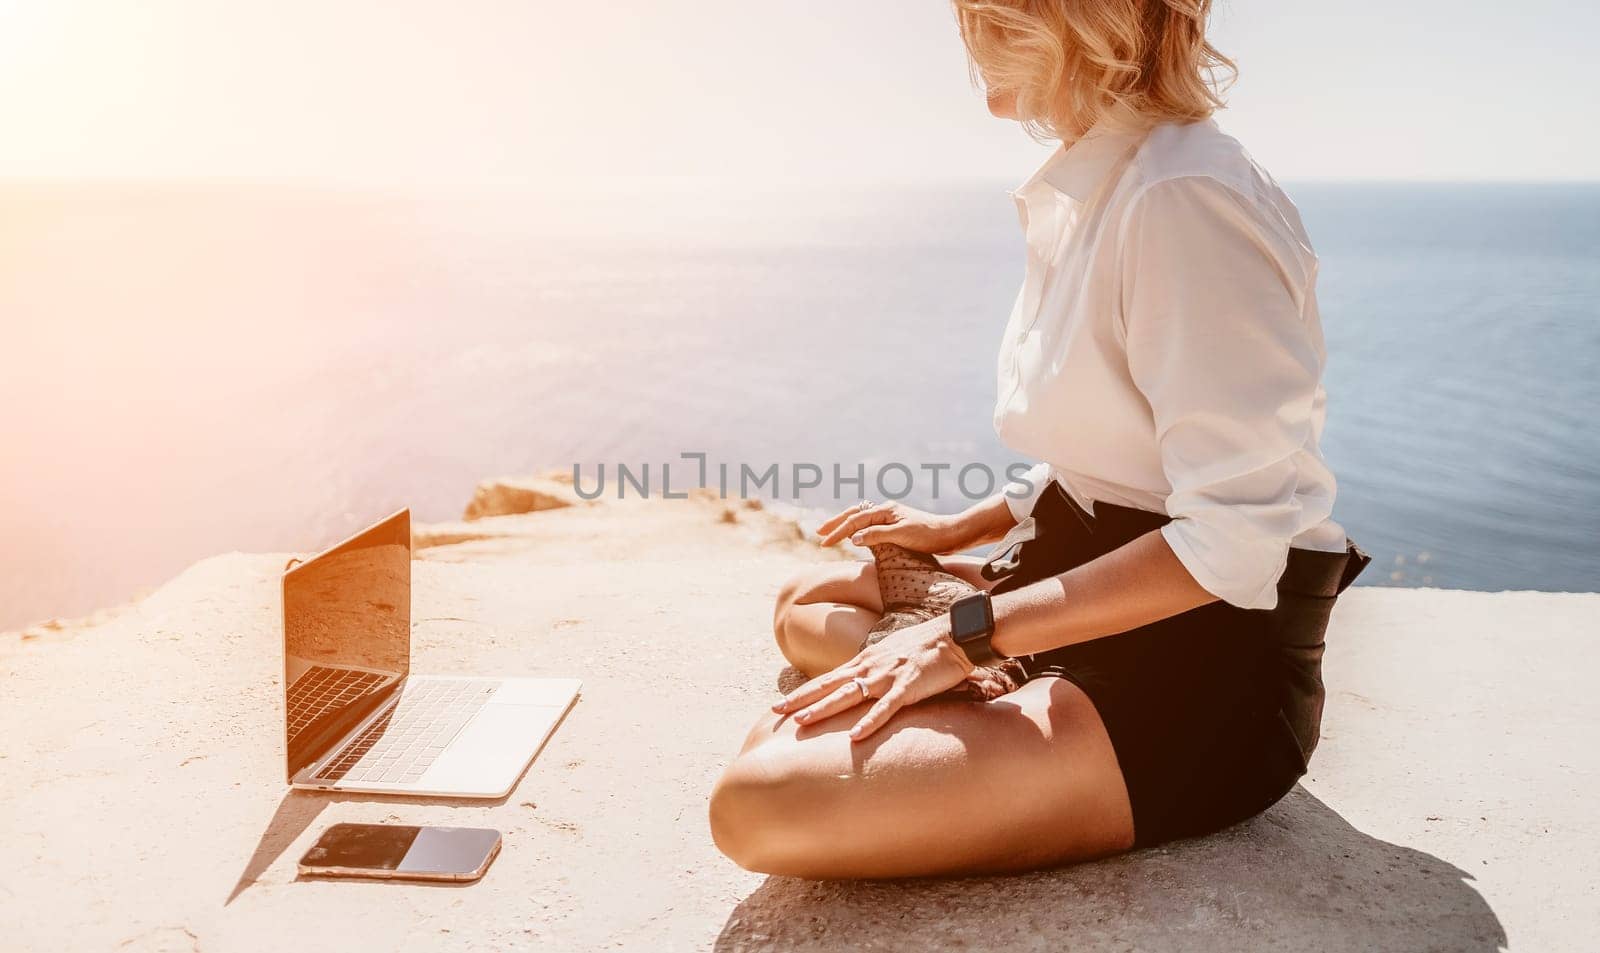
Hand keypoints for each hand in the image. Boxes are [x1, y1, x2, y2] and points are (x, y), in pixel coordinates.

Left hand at [770, 617, 974, 741]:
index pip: (827, 678)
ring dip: (824, 708)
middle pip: (829, 685)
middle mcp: (870, 667)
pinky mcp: (907, 687)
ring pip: (849, 695)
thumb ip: (873, 669)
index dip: (803, 691)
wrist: (953, 636)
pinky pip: (885, 708)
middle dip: (801, 699)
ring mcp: (887, 676)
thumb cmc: (925, 647)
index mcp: (866, 661)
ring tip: (802, 721)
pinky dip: (869, 721)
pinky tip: (854, 736)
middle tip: (776, 711)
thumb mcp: (891, 655)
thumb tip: (859, 683)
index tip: (780, 703)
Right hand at [816, 500, 967, 552]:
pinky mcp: (896, 526)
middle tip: (819, 533)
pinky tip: (854, 536)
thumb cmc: (929, 535)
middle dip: (836, 523)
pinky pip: (870, 525)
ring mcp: (891, 518)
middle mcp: (886, 511)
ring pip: (861, 518)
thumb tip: (853, 538)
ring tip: (831, 532)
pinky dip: (857, 529)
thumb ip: (876, 535)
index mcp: (886, 510)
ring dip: (845, 525)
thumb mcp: (901, 535)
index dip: (838, 532)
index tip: (824, 542)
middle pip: (854, 514)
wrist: (951, 535)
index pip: (855, 521)